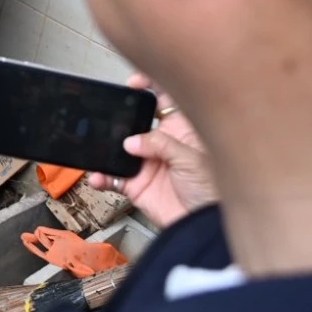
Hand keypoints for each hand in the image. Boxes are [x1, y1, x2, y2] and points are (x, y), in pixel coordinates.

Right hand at [88, 74, 216, 228]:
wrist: (204, 226)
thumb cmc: (212, 191)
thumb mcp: (191, 159)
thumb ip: (160, 144)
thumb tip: (131, 141)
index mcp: (181, 130)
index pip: (164, 98)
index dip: (150, 86)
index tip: (133, 84)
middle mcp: (162, 143)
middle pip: (135, 120)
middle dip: (119, 115)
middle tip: (108, 115)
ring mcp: (148, 163)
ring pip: (119, 148)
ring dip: (106, 147)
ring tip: (99, 148)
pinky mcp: (136, 185)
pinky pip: (112, 177)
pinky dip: (102, 176)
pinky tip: (98, 176)